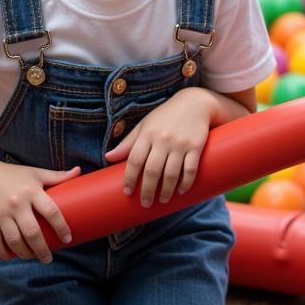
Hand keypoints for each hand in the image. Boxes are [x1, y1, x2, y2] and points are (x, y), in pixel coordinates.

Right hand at [0, 158, 78, 262]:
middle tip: (49, 259)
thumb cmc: (12, 174)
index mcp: (32, 191)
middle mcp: (18, 203)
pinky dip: (3, 253)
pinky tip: (11, 256)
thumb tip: (79, 171)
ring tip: (32, 257)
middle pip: (32, 232)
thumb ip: (57, 176)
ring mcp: (1, 213)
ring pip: (14, 240)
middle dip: (42, 249)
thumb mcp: (36, 172)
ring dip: (24, 253)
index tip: (68, 239)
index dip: (61, 227)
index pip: (51, 211)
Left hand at [104, 88, 212, 207]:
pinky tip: (181, 190)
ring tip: (162, 200)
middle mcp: (163, 139)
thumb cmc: (166, 116)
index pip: (134, 160)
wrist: (195, 101)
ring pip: (171, 173)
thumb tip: (108, 157)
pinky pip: (190, 169)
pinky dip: (186, 183)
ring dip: (166, 191)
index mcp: (148, 134)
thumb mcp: (145, 125)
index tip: (127, 192)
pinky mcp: (196, 145)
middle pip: (152, 170)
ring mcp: (180, 143)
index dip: (129, 178)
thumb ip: (128, 142)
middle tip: (145, 203)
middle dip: (147, 191)